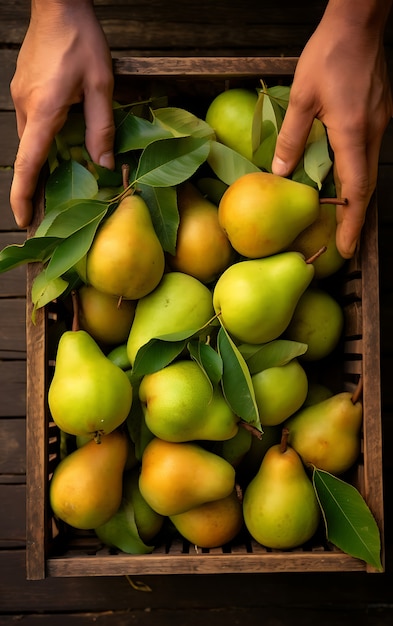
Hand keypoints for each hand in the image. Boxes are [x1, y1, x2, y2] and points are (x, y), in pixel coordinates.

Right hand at [10, 0, 114, 227]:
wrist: (58, 3)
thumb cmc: (81, 40)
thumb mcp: (101, 86)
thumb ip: (101, 128)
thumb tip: (104, 165)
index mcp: (44, 111)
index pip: (28, 164)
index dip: (24, 196)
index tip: (23, 220)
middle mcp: (26, 108)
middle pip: (28, 157)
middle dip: (36, 188)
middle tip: (48, 215)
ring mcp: (22, 98)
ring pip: (31, 141)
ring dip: (42, 165)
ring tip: (58, 188)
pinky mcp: (25, 90)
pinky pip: (33, 125)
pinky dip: (43, 144)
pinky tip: (60, 149)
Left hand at [272, 2, 392, 257]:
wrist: (359, 22)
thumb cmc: (329, 53)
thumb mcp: (301, 97)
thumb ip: (291, 138)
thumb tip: (279, 171)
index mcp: (354, 133)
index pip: (355, 190)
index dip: (351, 222)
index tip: (347, 248)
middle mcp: (373, 133)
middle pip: (367, 187)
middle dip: (356, 218)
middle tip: (346, 244)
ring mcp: (380, 124)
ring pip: (368, 171)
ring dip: (357, 198)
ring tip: (343, 220)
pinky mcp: (378, 115)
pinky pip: (368, 154)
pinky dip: (357, 175)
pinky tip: (344, 182)